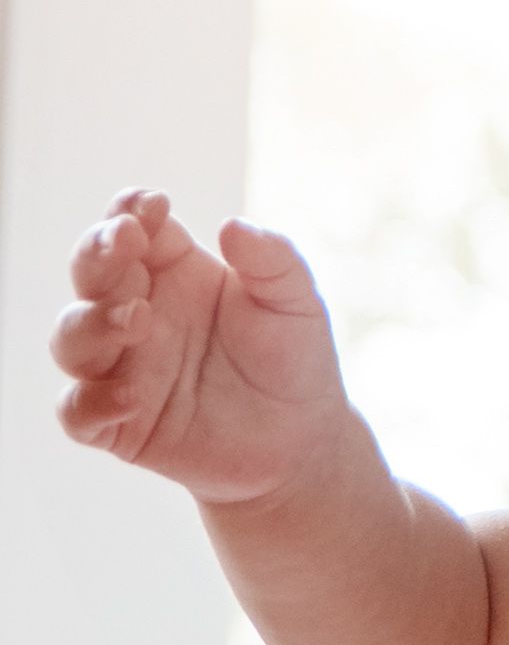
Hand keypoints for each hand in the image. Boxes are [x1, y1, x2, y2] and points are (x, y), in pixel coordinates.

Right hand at [51, 191, 355, 501]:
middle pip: (90, 274)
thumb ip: (272, 260)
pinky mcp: (118, 423)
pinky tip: (130, 398)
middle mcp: (137, 312)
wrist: (302, 440)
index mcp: (173, 272)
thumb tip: (232, 225)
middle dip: (96, 252)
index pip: (132, 229)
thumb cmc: (293, 359)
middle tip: (122, 240)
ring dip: (92, 323)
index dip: (128, 212)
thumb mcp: (295, 303)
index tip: (150, 204)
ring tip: (137, 318)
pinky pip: (77, 412)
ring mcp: (121, 367)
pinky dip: (90, 403)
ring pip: (71, 337)